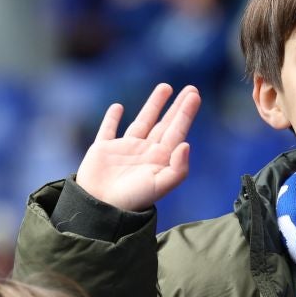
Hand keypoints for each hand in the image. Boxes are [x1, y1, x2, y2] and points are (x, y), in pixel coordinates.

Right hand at [75, 83, 200, 212]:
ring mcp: (124, 149)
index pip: (176, 131)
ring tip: (165, 88)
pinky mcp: (102, 149)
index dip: (185, 113)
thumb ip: (177, 168)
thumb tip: (186, 144)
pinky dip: (111, 118)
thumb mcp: (160, 186)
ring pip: (142, 122)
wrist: (101, 208)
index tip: (194, 96)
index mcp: (159, 159)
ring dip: (153, 105)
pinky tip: (117, 107)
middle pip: (164, 124)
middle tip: (191, 89)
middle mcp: (144, 151)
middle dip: (177, 107)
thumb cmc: (132, 200)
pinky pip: (108, 129)